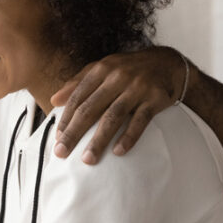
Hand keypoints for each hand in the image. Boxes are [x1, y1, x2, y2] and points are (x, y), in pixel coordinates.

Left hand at [50, 46, 185, 163]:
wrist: (168, 63)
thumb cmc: (128, 70)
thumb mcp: (103, 70)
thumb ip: (78, 83)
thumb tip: (54, 100)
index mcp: (101, 70)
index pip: (78, 98)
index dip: (66, 119)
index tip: (57, 139)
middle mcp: (117, 77)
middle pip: (91, 109)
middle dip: (74, 133)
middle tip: (61, 153)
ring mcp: (137, 88)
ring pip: (113, 117)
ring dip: (99, 140)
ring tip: (88, 159)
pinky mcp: (155, 98)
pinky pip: (140, 120)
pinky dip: (129, 137)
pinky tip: (118, 151)